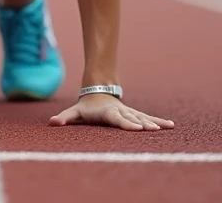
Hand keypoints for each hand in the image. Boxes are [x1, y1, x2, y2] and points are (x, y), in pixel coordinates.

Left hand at [48, 93, 174, 131]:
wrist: (98, 91)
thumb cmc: (86, 107)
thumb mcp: (75, 112)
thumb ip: (64, 118)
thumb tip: (50, 123)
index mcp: (108, 112)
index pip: (117, 118)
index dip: (126, 124)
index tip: (136, 129)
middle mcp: (121, 112)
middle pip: (133, 118)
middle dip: (143, 124)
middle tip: (153, 130)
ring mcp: (129, 113)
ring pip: (142, 117)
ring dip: (153, 123)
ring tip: (165, 128)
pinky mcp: (135, 115)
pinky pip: (148, 118)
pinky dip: (159, 121)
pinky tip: (170, 126)